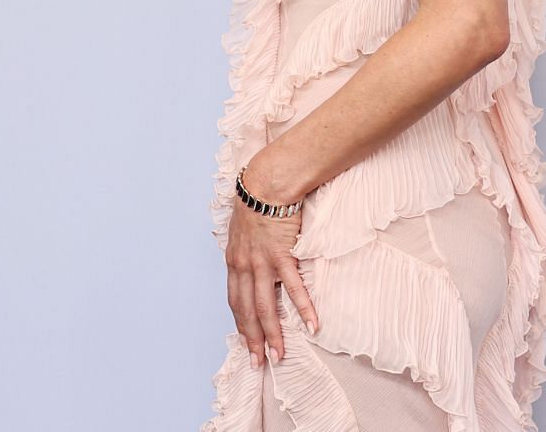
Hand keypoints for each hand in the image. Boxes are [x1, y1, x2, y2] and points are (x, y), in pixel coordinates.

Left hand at [224, 165, 320, 366]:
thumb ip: (246, 247)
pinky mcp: (283, 257)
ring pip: (265, 308)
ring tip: (278, 355)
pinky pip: (293, 288)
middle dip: (252, 340)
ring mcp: (263, 264)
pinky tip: (311, 324)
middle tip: (259, 362)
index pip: (235, 302)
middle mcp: (244, 268)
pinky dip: (302, 308)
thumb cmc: (257, 200)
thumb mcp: (243, 229)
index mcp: (234, 262)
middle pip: (247, 312)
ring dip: (272, 334)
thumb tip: (251, 255)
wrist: (267, 183)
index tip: (247, 343)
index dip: (241, 325)